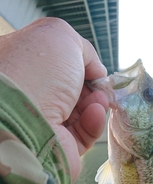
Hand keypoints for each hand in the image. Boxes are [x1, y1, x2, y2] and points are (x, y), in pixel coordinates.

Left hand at [0, 17, 108, 179]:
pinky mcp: (59, 146)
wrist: (26, 119)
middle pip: (69, 89)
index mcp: (20, 66)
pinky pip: (83, 133)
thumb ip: (83, 49)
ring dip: (95, 102)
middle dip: (90, 85)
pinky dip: (94, 122)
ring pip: (80, 112)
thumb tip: (96, 70)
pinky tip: (95, 112)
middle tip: (100, 84)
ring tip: (99, 99)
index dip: (76, 63)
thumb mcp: (62, 38)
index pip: (53, 64)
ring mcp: (43, 122)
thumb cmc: (37, 73)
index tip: (92, 66)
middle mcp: (29, 95)